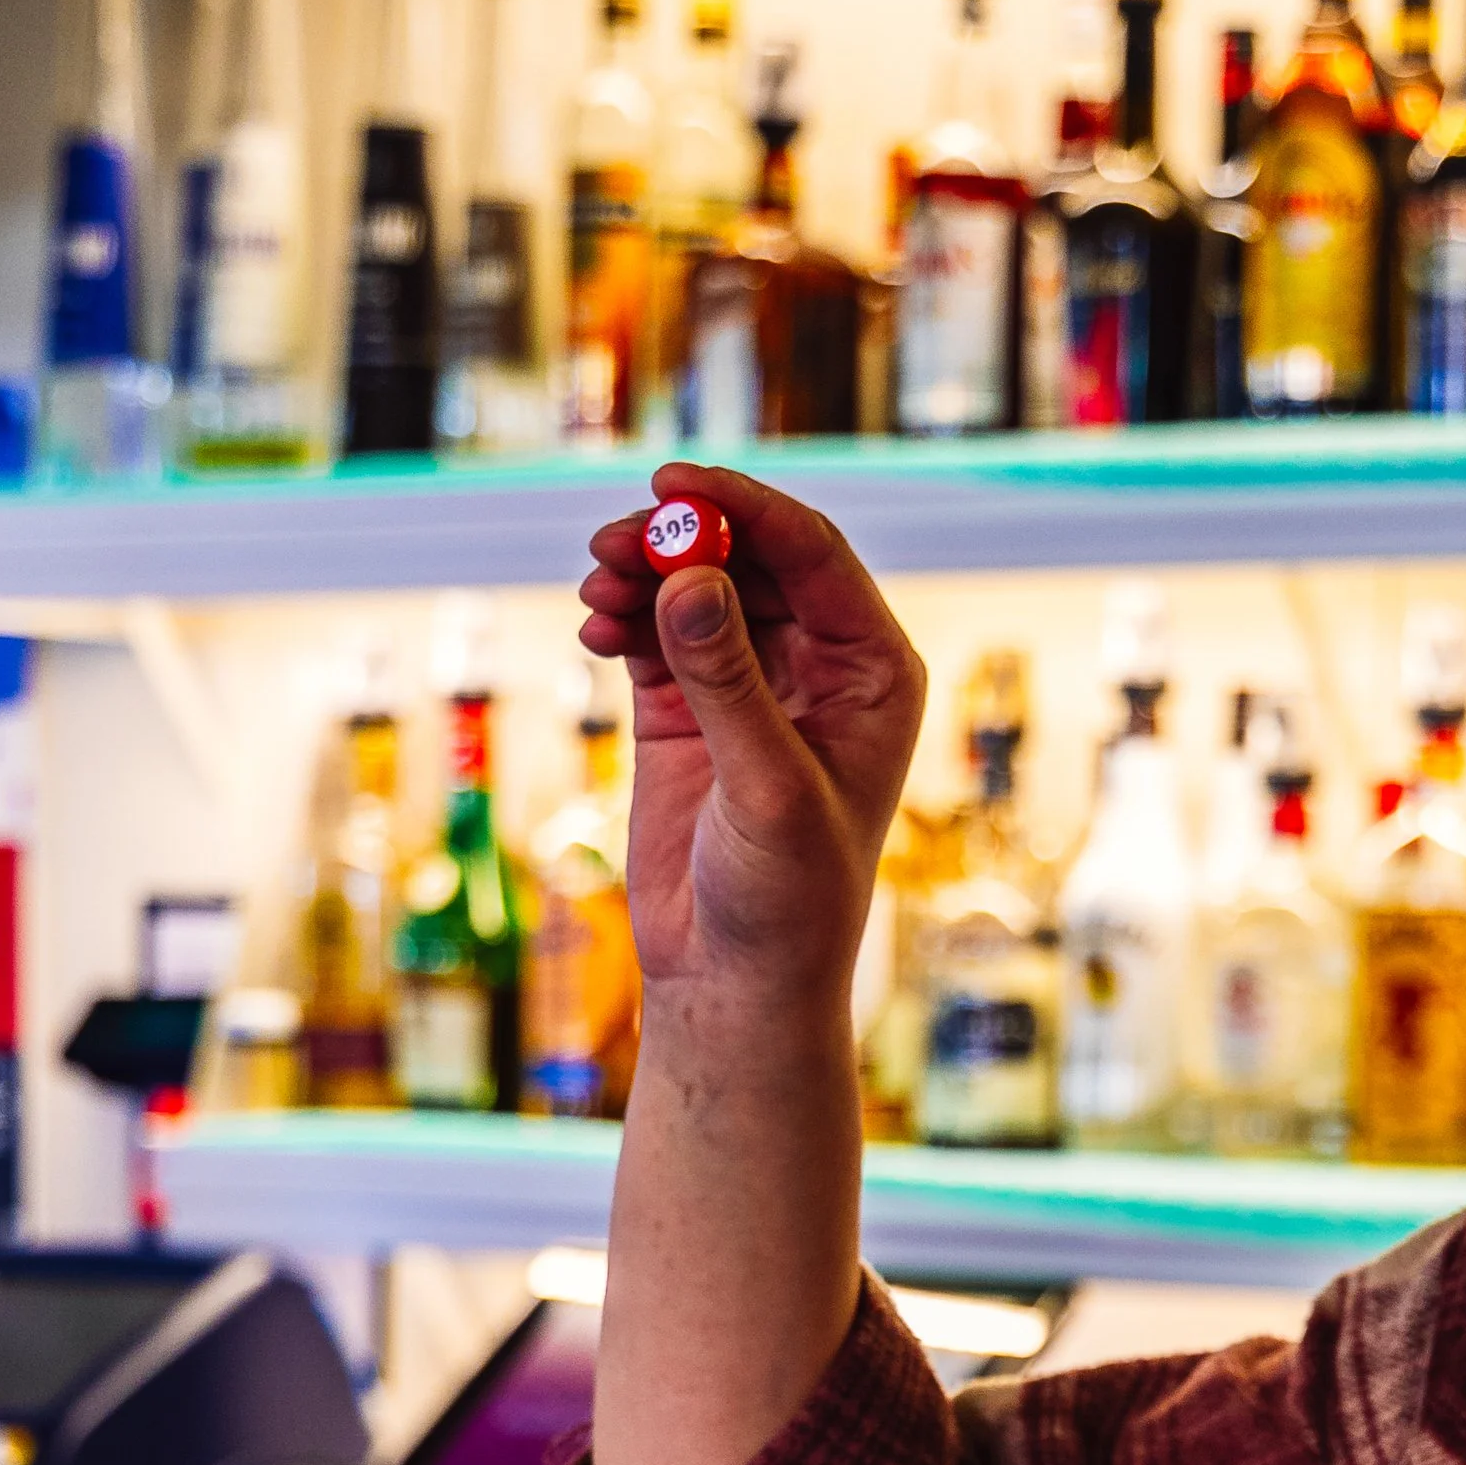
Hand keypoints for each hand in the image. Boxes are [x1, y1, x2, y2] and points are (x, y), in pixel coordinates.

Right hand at [577, 463, 925, 1026]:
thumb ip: (728, 681)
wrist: (735, 980)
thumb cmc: (786, 899)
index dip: (745, 506)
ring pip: (696, 588)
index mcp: (873, 673)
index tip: (671, 484)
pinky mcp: (690, 711)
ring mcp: (751, 684)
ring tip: (596, 589)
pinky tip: (593, 629)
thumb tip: (689, 577)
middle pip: (749, 558)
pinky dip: (623, 618)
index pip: (813, 556)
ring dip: (644, 575)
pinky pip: (656, 632)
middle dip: (682, 539)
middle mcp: (820, 666)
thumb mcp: (765, 788)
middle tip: (613, 542)